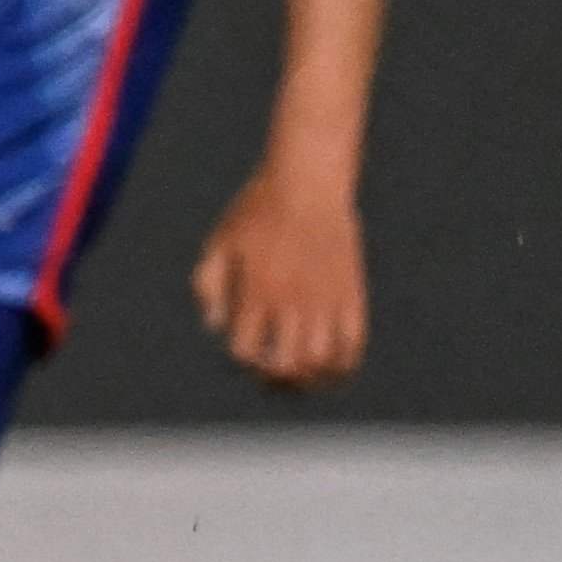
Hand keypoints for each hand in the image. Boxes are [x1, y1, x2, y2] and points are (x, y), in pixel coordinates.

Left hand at [192, 165, 368, 388]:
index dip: (243, 360)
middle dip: (274, 379)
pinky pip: (353, 342)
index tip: (246, 351)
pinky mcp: (351, 292)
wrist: (307, 181)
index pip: (245, 351)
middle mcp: (292, 301)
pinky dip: (343, 364)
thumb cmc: (256, 211)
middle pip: (286, 365)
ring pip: (321, 361)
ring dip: (309, 378)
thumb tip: (214, 328)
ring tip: (300, 374)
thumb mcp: (219, 242)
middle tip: (271, 373)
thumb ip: (208, 286)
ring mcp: (325, 299)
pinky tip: (330, 367)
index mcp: (256, 292)